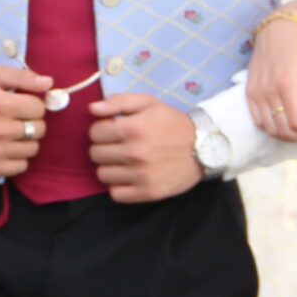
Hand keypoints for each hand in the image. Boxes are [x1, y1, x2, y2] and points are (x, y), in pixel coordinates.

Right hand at [0, 64, 52, 176]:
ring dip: (26, 139)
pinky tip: (6, 147)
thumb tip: (49, 83)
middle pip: (39, 129)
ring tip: (11, 132)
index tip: (21, 103)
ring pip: (33, 148)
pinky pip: (21, 166)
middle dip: (32, 121)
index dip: (33, 104)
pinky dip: (18, 157)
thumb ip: (22, 77)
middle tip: (16, 117)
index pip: (39, 108)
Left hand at [88, 95, 202, 201]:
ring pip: (102, 174)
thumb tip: (92, 109)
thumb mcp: (149, 103)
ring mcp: (141, 175)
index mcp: (133, 128)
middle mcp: (135, 153)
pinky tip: (128, 176)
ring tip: (123, 161)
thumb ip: (118, 102)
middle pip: (95, 154)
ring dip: (109, 167)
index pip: (94, 132)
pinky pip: (116, 194)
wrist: (204, 147)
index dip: (101, 129)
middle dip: (103, 147)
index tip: (112, 130)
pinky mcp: (148, 192)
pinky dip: (118, 186)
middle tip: (117, 145)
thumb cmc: (173, 123)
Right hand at [245, 17, 296, 141]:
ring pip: (270, 128)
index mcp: (288, 83)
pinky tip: (284, 123)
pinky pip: (258, 121)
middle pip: (284, 129)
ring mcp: (256, 92)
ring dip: (287, 135)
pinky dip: (272, 128)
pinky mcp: (249, 93)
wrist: (277, 31)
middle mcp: (268, 90)